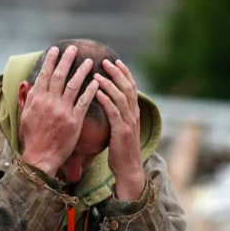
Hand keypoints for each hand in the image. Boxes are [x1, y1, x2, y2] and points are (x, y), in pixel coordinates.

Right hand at [19, 45, 100, 177]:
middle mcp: (49, 102)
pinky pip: (84, 102)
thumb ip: (26, 99)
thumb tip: (26, 84)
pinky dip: (90, 90)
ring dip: (81, 71)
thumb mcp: (23, 117)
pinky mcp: (74, 121)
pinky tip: (96, 82)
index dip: (50, 61)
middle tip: (73, 48)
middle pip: (59, 76)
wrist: (39, 158)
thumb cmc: (31, 139)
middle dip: (66, 60)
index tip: (55, 50)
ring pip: (73, 85)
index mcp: (36, 100)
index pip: (44, 75)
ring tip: (89, 61)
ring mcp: (62, 111)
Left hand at [95, 59, 144, 199]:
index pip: (131, 87)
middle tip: (105, 61)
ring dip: (109, 83)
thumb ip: (118, 116)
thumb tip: (108, 104)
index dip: (124, 73)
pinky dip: (105, 99)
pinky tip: (96, 92)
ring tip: (97, 73)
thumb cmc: (121, 151)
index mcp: (133, 113)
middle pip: (127, 87)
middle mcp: (133, 114)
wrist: (128, 169)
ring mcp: (129, 122)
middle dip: (117, 73)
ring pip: (121, 96)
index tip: (115, 61)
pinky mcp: (122, 131)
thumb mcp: (121, 129)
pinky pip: (114, 111)